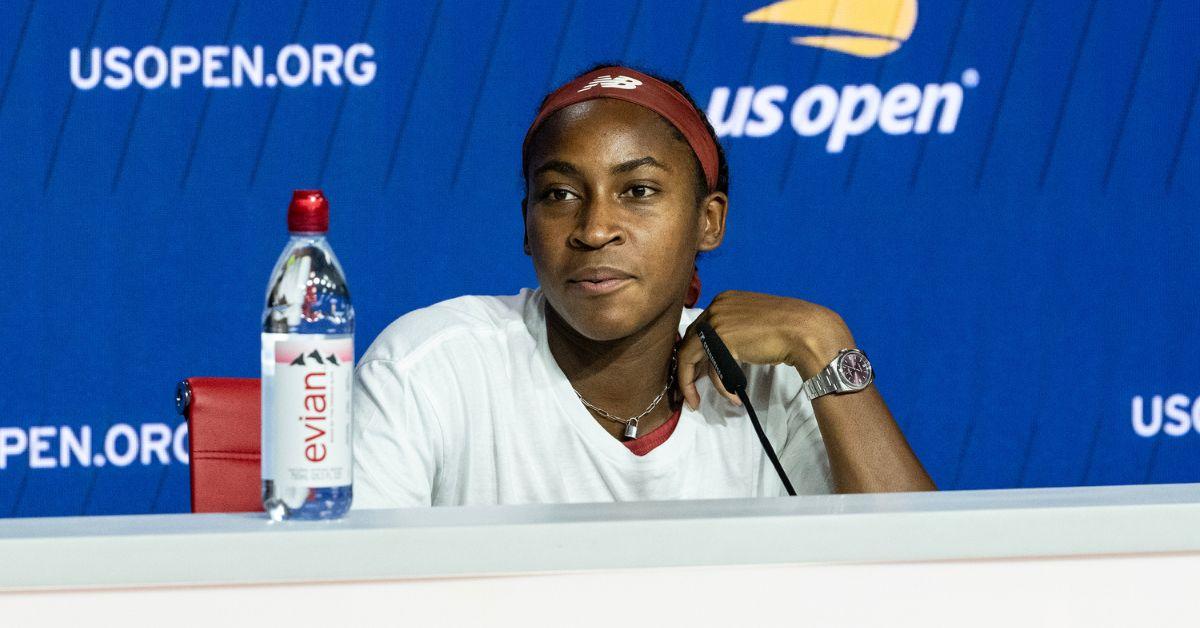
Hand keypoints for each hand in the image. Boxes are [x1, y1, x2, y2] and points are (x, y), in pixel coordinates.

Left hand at [675, 290, 854, 409]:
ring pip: (689, 355)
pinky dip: (720, 386)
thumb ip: (735, 332)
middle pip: (690, 340)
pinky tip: (732, 397)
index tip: (697, 372)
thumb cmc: (787, 329)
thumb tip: (722, 354)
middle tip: (689, 389)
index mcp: (724, 300)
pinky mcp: (722, 339)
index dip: (695, 353)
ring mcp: (717, 321)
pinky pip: (712, 368)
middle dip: (687, 369)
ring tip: (697, 401)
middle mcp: (716, 307)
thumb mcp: (753, 324)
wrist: (804, 330)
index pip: (699, 328)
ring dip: (691, 382)